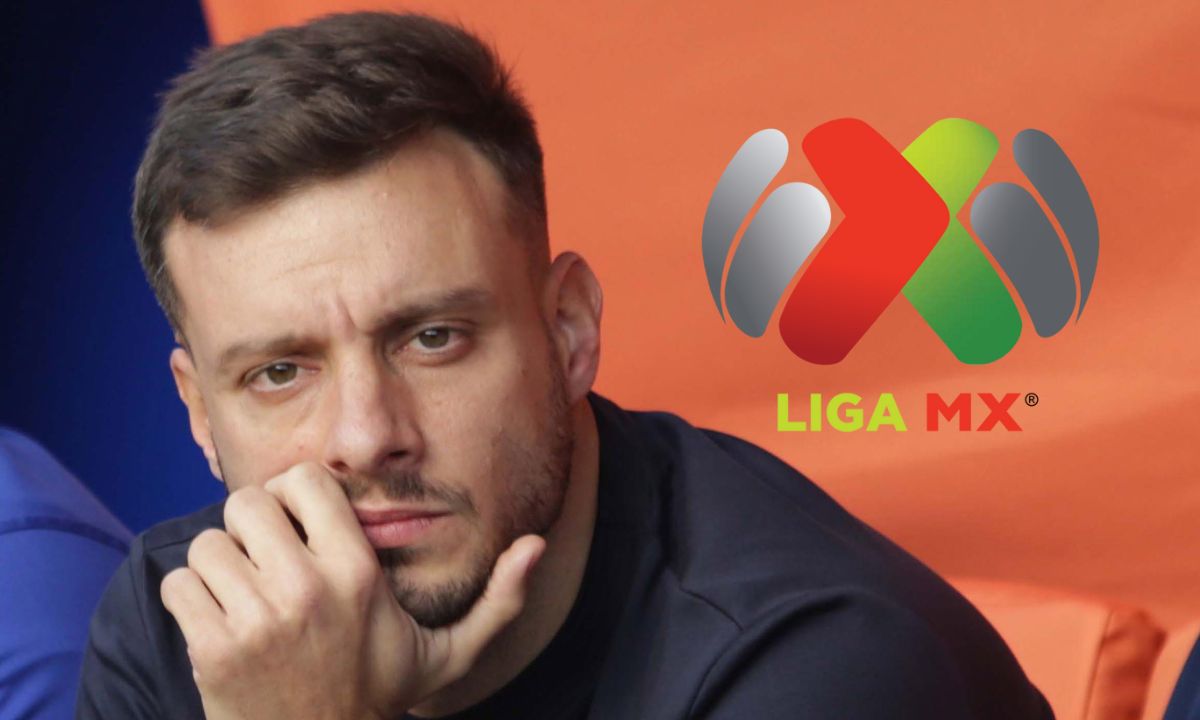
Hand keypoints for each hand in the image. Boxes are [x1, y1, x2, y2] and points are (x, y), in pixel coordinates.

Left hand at [160, 462, 544, 719]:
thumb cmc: (380, 692)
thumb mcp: (449, 652)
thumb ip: (499, 600)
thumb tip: (538, 545)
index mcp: (357, 574)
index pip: (305, 482)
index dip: (294, 493)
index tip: (298, 520)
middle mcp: (306, 589)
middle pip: (247, 503)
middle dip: (252, 523)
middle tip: (265, 553)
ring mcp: (256, 620)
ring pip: (208, 543)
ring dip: (220, 563)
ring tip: (245, 591)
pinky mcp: (213, 649)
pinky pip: (181, 584)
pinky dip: (192, 596)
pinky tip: (220, 618)